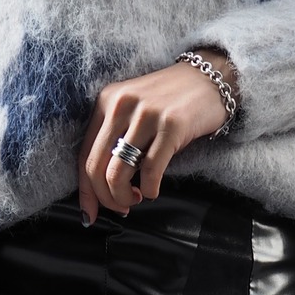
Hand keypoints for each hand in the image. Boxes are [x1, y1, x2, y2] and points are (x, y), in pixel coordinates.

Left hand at [77, 51, 237, 224]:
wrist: (210, 79)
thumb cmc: (170, 104)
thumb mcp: (133, 113)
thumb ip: (114, 141)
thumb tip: (100, 189)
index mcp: (106, 101)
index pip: (84, 155)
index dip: (86, 193)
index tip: (90, 215)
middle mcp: (121, 104)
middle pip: (97, 169)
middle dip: (106, 199)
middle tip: (122, 207)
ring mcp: (145, 113)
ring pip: (117, 174)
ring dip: (125, 198)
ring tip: (138, 197)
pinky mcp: (171, 124)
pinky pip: (150, 171)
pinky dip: (150, 190)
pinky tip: (153, 190)